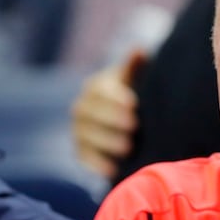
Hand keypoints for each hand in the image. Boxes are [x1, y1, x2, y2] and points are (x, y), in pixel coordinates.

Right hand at [72, 50, 145, 178]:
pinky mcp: (81, 150)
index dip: (115, 98)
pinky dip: (97, 164)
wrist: (132, 119)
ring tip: (129, 149)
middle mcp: (82, 107)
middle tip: (135, 127)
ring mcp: (79, 130)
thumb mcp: (138, 78)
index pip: (100, 90)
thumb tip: (139, 49)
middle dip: (111, 120)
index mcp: (97, 86)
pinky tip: (113, 170)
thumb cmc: (138, 93)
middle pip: (89, 113)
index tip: (135, 105)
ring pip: (84, 136)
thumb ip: (136, 67)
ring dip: (105, 143)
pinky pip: (84, 157)